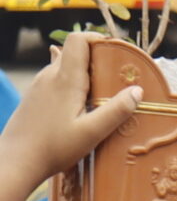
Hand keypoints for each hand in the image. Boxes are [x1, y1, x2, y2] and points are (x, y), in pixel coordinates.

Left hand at [0, 31, 140, 200]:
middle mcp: (49, 76)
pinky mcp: (34, 97)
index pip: (78, 40)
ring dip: (85, 74)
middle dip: (98, 60)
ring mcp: (39, 86)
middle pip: (74, 53)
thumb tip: (137, 90)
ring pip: (65, 67)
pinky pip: (56, 80)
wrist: (14, 162)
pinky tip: (80, 106)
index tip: (117, 53)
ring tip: (102, 95)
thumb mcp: (91, 133)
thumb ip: (116, 110)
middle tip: (117, 80)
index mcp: (65, 79)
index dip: (98, 39)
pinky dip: (72, 85)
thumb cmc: (52, 148)